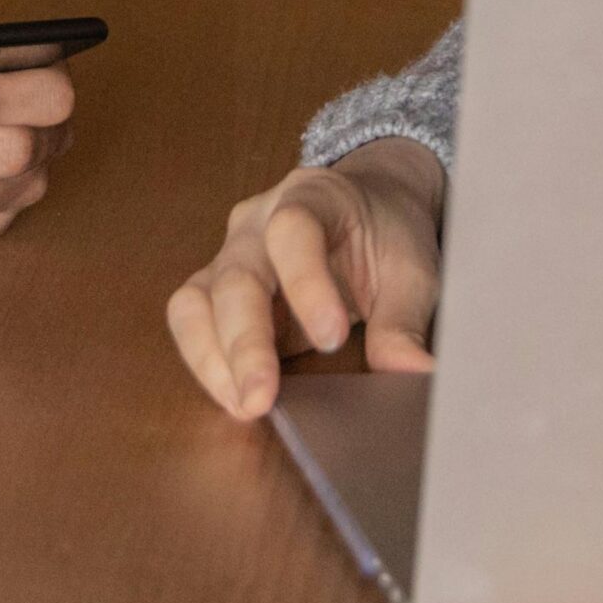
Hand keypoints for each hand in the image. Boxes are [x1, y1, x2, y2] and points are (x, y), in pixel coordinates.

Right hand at [166, 143, 443, 418]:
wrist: (367, 208)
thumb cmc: (386, 234)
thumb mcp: (411, 270)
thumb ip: (404, 320)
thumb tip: (411, 371)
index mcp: (312, 197)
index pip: (293, 230)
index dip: (306, 284)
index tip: (332, 339)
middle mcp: (256, 224)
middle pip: (235, 276)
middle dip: (245, 342)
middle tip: (261, 398)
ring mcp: (229, 256)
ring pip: (194, 302)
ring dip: (212, 358)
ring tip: (243, 404)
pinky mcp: (216, 292)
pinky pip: (191, 323)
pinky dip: (206, 363)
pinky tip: (234, 397)